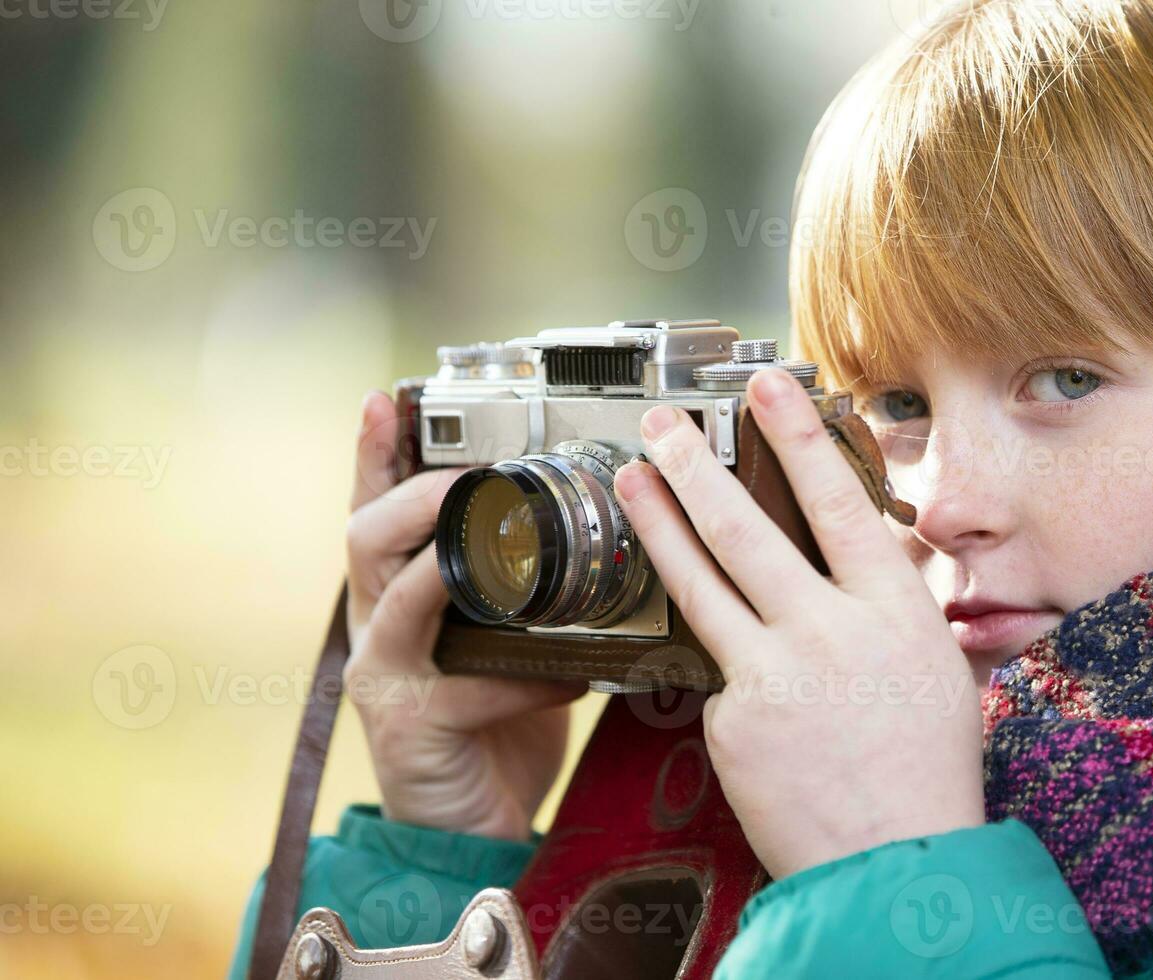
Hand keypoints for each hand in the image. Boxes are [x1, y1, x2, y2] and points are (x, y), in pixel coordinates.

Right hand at [343, 391, 583, 840]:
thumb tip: (596, 542)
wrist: (475, 829)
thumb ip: (526, 597)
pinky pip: (462, 687)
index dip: (374, 455)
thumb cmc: (497, 727)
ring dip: (449, 564)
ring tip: (498, 546)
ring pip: (393, 598)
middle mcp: (379, 628)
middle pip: (365, 536)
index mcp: (403, 598)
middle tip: (466, 475)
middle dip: (415, 493)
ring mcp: (385, 677)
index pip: (378, 511)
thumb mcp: (510, 645)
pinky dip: (521, 679)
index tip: (382, 400)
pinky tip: (566, 679)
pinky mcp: (409, 727)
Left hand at [612, 368, 984, 878]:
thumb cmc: (925, 770)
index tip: (766, 389)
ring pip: (701, 583)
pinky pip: (717, 677)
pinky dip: (730, 675)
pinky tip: (758, 702)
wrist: (896, 866)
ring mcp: (773, 676)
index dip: (796, 438)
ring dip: (658, 523)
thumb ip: (888, 605)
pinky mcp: (731, 721)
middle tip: (663, 424)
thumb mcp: (933, 668)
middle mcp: (830, 633)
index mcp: (892, 612)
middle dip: (695, 466)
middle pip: (745, 530)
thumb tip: (865, 551)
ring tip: (630, 477)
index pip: (838, 503)